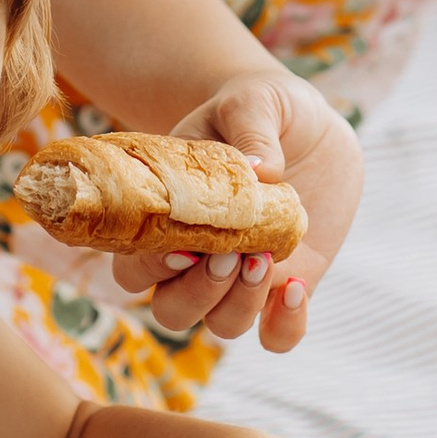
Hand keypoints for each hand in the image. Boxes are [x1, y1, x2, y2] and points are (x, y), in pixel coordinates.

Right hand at [113, 73, 364, 355]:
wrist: (302, 123)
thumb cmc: (256, 107)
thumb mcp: (251, 102)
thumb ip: (250, 129)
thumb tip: (260, 169)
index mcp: (166, 219)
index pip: (134, 266)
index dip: (150, 268)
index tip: (183, 245)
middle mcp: (196, 260)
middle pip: (172, 310)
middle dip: (197, 293)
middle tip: (229, 254)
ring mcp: (242, 278)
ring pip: (222, 325)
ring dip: (239, 304)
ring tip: (265, 258)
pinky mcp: (289, 285)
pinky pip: (278, 335)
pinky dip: (285, 326)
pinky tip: (296, 289)